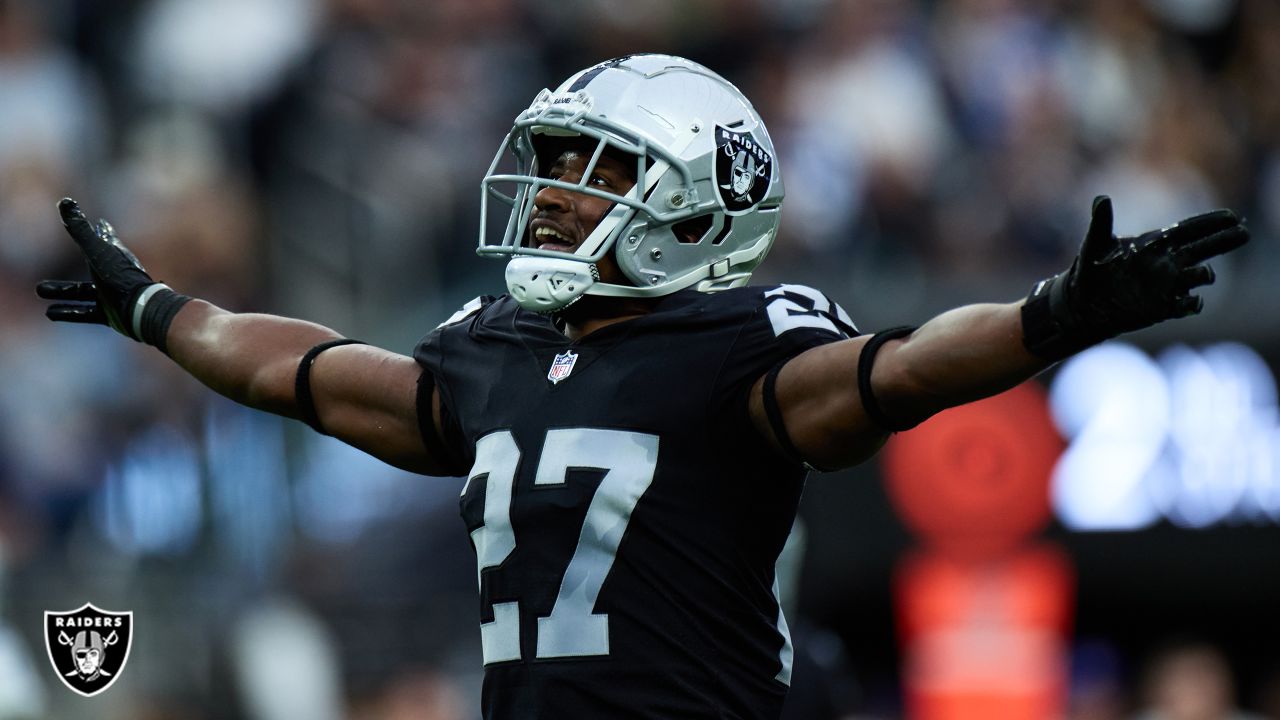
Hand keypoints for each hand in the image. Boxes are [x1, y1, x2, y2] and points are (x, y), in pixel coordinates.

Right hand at [37, 198, 157, 339]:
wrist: (141, 310)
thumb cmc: (119, 277)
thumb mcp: (96, 252)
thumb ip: (80, 230)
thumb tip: (65, 201)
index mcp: (114, 256)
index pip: (106, 239)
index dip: (102, 231)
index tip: (102, 224)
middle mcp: (113, 274)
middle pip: (88, 268)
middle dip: (71, 260)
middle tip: (54, 262)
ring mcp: (112, 295)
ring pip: (81, 292)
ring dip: (61, 291)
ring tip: (39, 290)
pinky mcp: (110, 314)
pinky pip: (85, 312)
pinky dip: (68, 312)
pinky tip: (49, 313)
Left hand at [1022, 195, 1248, 358]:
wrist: (1080, 305)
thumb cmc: (1087, 271)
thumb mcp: (1093, 245)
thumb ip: (1101, 223)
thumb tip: (1101, 198)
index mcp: (1154, 244)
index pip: (1188, 230)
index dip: (1210, 223)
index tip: (1231, 217)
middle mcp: (1166, 263)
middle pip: (1203, 249)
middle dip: (1223, 241)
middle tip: (1243, 233)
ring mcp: (1166, 285)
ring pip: (1199, 277)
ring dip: (1205, 275)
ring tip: (1204, 273)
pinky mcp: (1162, 307)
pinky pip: (1187, 304)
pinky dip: (1193, 302)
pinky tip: (1192, 300)